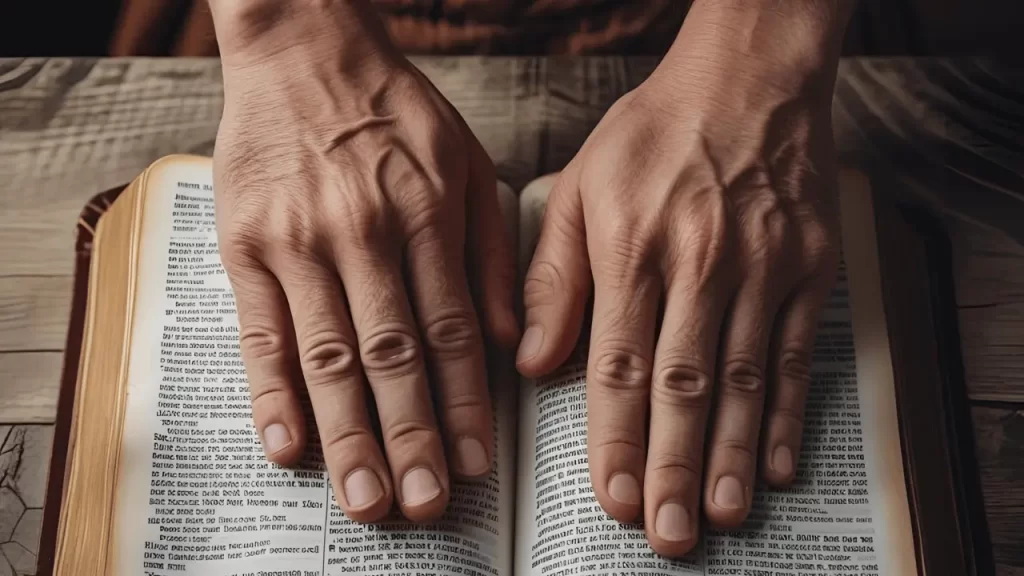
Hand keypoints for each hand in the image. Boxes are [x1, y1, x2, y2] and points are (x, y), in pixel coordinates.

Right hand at [209, 0, 517, 522]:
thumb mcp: (469, 162)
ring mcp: (298, 242)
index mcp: (426, 215)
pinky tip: (286, 447)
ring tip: (364, 501)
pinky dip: (270, 394)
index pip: (452, 331)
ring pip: (327, 356)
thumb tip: (511, 341)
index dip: (466, 405)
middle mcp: (363, 234)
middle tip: (425, 505)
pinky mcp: (244, 245)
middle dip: (411, 438)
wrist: (302, 51)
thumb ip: (492, 253)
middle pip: (392, 356)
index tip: (478, 464)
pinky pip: (259, 332)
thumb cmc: (396, 112)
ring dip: (347, 434)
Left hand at [518, 1, 850, 556]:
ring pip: (743, 379)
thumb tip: (535, 364)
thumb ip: (554, 279)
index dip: (616, 438)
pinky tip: (776, 463)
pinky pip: (796, 352)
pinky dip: (787, 413)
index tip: (614, 498)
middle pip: (683, 385)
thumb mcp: (581, 188)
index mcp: (632, 247)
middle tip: (668, 535)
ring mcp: (762, 266)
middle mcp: (699, 262)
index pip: (619, 364)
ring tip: (721, 516)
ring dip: (731, 455)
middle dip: (674, 467)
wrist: (748, 77)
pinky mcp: (808, 266)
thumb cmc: (655, 132)